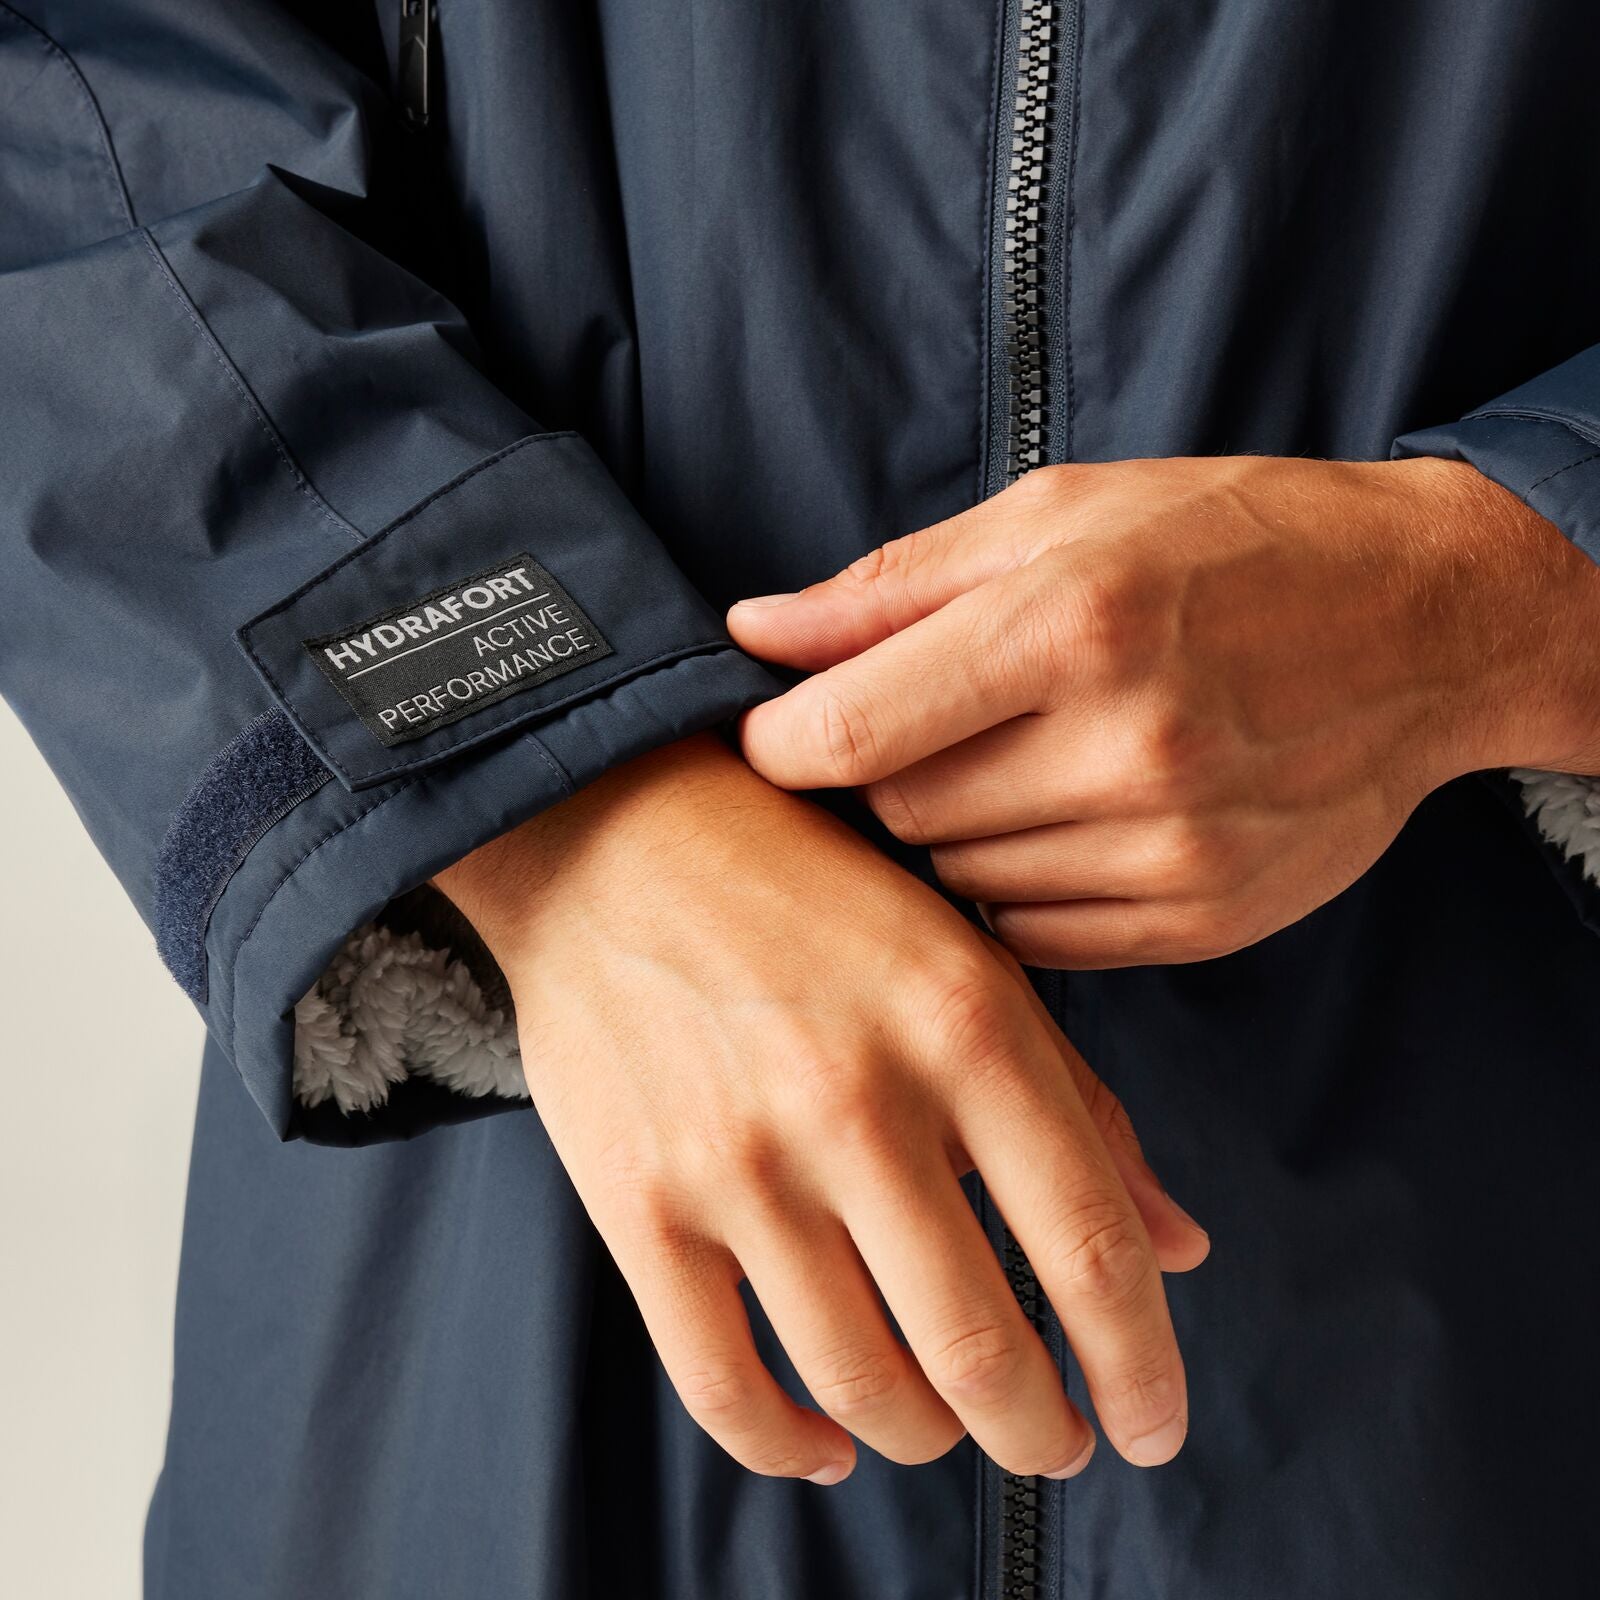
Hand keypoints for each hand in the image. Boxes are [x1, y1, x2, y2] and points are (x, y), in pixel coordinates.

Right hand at [436, 734, 1207, 1484]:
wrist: (615, 837)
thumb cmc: (804, 893)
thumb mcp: (968, 959)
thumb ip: (1080, 1104)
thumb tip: (1178, 1245)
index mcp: (962, 1025)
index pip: (1089, 1245)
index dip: (1140, 1365)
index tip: (1153, 1422)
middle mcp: (855, 1100)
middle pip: (981, 1346)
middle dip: (1041, 1431)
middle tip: (1057, 1443)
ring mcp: (738, 1160)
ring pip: (862, 1383)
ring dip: (928, 1437)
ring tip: (948, 1425)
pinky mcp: (641, 1201)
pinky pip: (722, 1383)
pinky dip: (788, 1445)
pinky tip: (828, 1442)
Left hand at [730, 456, 1599, 966]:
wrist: (1431, 623)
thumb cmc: (1232, 540)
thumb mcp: (1061, 512)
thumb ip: (893, 585)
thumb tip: (751, 631)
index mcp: (1074, 623)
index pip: (854, 730)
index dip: (781, 742)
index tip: (771, 734)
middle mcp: (1126, 747)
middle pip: (902, 813)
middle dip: (884, 775)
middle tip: (926, 725)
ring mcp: (1172, 847)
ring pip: (961, 883)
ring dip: (956, 830)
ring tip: (1017, 759)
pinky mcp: (1202, 917)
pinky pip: (1033, 935)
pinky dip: (1018, 884)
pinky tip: (1064, 817)